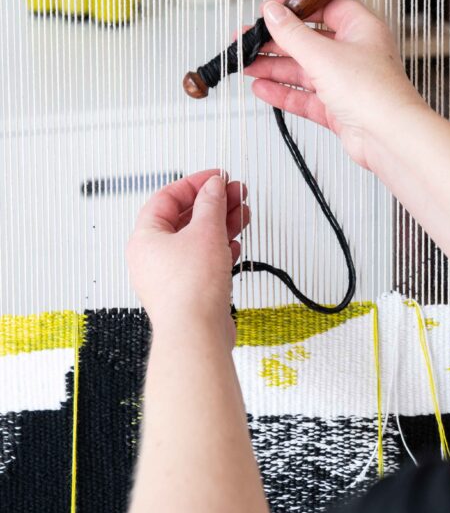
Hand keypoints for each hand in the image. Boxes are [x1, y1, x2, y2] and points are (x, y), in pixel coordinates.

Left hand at [127, 171, 249, 336]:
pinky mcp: (187, 293)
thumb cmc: (189, 291)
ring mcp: (169, 277)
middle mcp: (152, 257)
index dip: (194, 183)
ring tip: (242, 215)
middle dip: (213, 204)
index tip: (216, 177)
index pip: (167, 198)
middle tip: (234, 193)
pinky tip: (234, 245)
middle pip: (184, 218)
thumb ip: (211, 204)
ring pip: (196, 241)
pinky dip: (219, 250)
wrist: (196, 335)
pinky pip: (202, 263)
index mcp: (145, 238)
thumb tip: (213, 187)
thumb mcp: (205, 232)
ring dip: (220, 225)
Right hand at [244, 0, 424, 169]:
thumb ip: (292, 33)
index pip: (324, 7)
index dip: (295, 8)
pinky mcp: (338, 108)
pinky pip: (306, 96)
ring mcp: (346, 82)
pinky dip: (284, 92)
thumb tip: (273, 12)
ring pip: (304, 70)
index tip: (269, 11)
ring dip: (274, 68)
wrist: (389, 138)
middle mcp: (355, 53)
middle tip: (247, 41)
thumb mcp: (323, 54)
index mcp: (360, 29)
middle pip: (308, 41)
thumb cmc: (374, 92)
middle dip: (276, 42)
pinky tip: (262, 88)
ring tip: (246, 65)